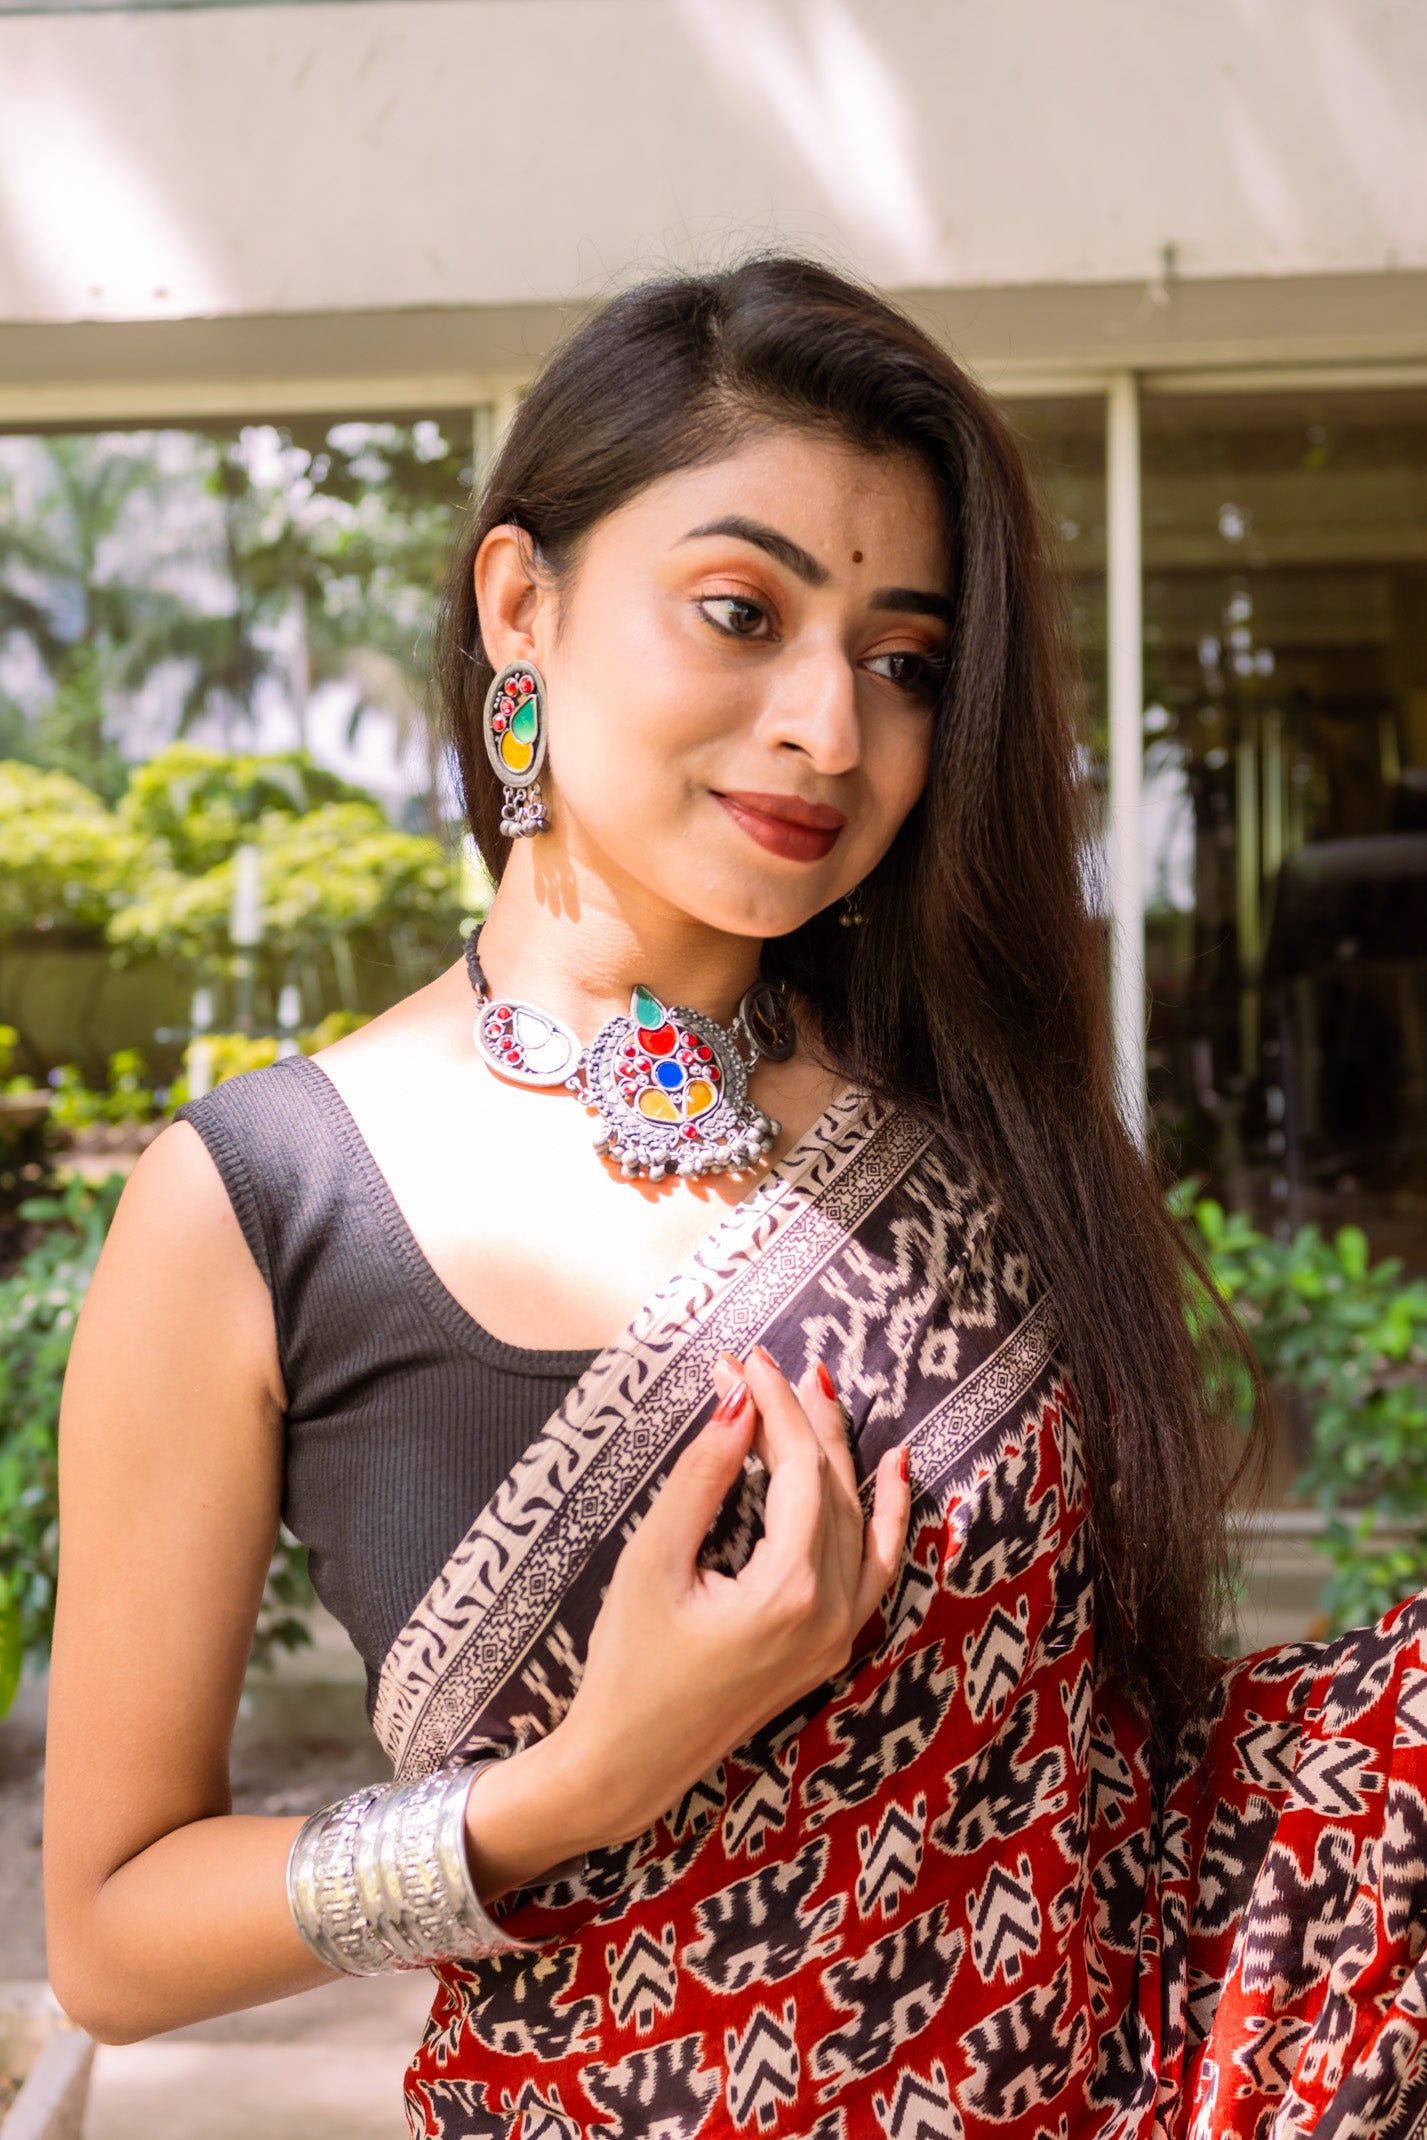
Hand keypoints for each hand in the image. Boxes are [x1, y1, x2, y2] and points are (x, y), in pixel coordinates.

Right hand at [465, 1349, 909, 1894]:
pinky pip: (878, 1568)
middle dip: (802, 1417)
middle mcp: (832, 1614)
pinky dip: (888, 1516)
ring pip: (859, 1521)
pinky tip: (893, 1469)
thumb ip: (702, 1474)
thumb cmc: (628, 1663)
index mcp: (790, 1592)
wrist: (628, 1762)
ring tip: (820, 1392)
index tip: (743, 1357)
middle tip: (768, 1363)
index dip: (775, 1405)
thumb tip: (737, 1399)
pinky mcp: (831, 1648)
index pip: (799, 1468)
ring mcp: (839, 1636)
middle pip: (833, 1487)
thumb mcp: (654, 1559)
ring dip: (841, 1453)